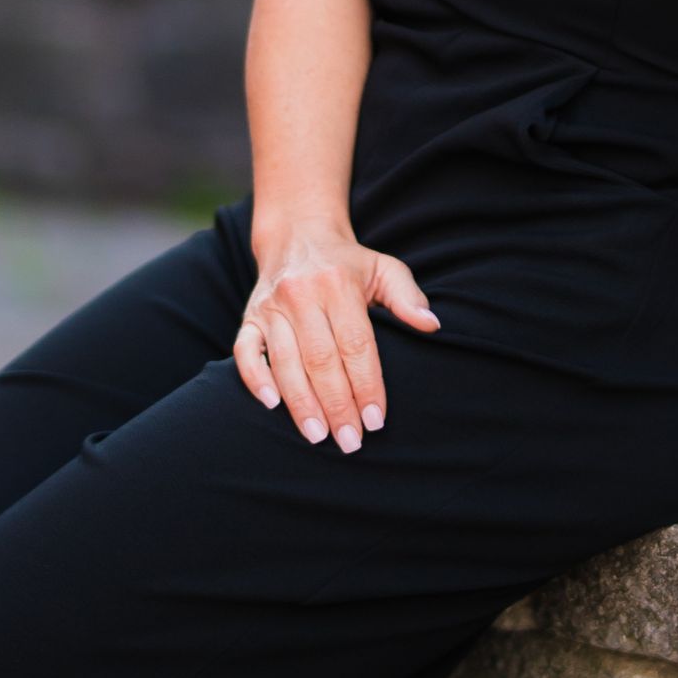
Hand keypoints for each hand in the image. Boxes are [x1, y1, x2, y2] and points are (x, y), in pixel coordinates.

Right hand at [234, 219, 438, 451]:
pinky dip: (256, 378)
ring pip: (285, 361)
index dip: (366, 384)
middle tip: (351, 441)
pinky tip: (272, 406)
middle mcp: (301, 294)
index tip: (376, 419)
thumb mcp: (384, 269)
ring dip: (301, 403)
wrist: (297, 235)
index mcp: (338, 285)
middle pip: (320, 359)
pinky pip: (246, 351)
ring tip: (318, 436)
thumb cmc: (348, 263)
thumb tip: (431, 325)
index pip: (355, 343)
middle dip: (337, 405)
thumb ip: (407, 297)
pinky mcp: (249, 317)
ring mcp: (271, 307)